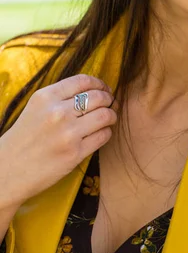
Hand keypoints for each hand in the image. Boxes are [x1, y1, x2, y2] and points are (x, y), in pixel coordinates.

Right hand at [0, 74, 117, 211]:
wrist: (8, 171)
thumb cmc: (24, 138)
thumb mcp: (36, 108)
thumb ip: (60, 97)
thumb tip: (93, 89)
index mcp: (46, 97)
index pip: (83, 81)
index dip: (99, 83)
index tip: (104, 89)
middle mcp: (57, 112)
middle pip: (99, 97)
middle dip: (109, 99)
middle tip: (110, 104)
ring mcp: (67, 133)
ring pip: (105, 115)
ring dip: (112, 115)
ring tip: (109, 118)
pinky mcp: (75, 154)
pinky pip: (103, 136)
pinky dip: (107, 132)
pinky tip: (101, 133)